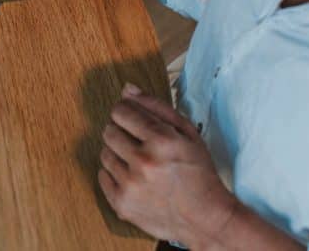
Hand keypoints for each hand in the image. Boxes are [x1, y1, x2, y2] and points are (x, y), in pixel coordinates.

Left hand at [99, 84, 239, 247]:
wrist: (206, 219)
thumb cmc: (199, 172)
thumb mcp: (187, 133)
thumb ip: (156, 106)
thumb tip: (127, 89)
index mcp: (162, 140)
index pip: (121, 111)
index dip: (126, 112)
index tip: (133, 118)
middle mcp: (144, 162)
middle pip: (109, 131)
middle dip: (121, 132)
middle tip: (138, 142)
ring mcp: (131, 185)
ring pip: (104, 153)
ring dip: (118, 154)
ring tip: (139, 163)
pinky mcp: (122, 204)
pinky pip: (102, 176)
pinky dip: (114, 175)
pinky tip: (134, 178)